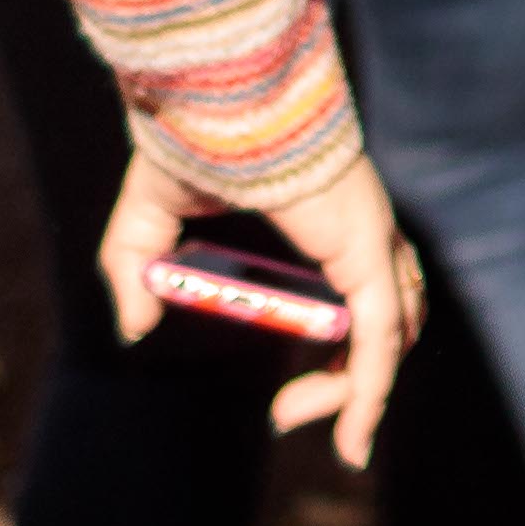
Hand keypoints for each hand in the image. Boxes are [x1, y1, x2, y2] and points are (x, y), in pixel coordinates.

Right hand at [101, 138, 424, 462]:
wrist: (220, 90)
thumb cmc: (194, 136)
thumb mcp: (150, 217)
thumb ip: (138, 270)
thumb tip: (134, 330)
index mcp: (328, 218)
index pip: (362, 288)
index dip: (344, 340)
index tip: (294, 391)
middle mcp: (361, 229)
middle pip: (387, 318)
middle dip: (349, 379)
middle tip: (288, 412)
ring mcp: (370, 237)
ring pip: (390, 335)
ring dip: (357, 392)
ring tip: (291, 417)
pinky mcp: (365, 250)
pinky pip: (379, 336)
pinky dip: (371, 389)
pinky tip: (352, 434)